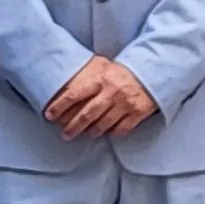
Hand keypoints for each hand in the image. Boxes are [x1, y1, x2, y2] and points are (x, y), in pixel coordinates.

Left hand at [42, 56, 156, 140]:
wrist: (154, 71)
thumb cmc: (126, 72)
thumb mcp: (106, 69)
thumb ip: (90, 79)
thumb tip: (67, 90)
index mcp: (101, 79)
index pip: (75, 94)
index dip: (60, 106)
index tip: (49, 115)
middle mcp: (112, 92)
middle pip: (87, 114)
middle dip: (73, 127)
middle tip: (65, 134)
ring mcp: (125, 104)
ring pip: (103, 124)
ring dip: (91, 132)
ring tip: (84, 134)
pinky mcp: (138, 113)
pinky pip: (121, 129)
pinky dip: (112, 133)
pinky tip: (106, 133)